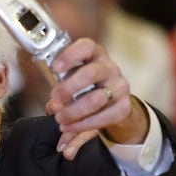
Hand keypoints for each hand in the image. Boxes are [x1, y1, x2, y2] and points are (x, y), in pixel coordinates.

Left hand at [44, 38, 146, 158]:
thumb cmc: (84, 85)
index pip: (86, 47)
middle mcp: (109, 68)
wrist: (111, 100)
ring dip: (74, 112)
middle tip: (54, 100)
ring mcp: (119, 86)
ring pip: (96, 99)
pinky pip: (105, 118)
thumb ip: (59, 94)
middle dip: (68, 88)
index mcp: (94, 54)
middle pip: (90, 74)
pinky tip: (70, 128)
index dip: (70, 56)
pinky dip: (84, 125)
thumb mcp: (70, 83)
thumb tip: (51, 109)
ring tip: (60, 119)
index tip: (55, 68)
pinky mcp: (124, 106)